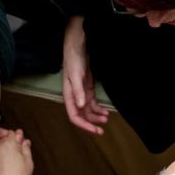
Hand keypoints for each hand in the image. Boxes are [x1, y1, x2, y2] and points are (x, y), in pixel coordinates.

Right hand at [62, 16, 108, 133]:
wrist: (78, 44)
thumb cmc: (74, 58)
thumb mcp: (76, 74)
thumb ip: (78, 91)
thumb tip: (81, 107)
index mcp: (68, 95)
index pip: (74, 116)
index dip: (84, 125)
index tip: (95, 131)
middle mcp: (74, 96)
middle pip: (81, 116)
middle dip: (91, 124)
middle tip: (102, 130)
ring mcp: (81, 92)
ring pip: (88, 111)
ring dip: (96, 116)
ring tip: (106, 118)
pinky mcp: (87, 87)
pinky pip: (92, 103)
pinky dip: (98, 109)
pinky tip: (105, 111)